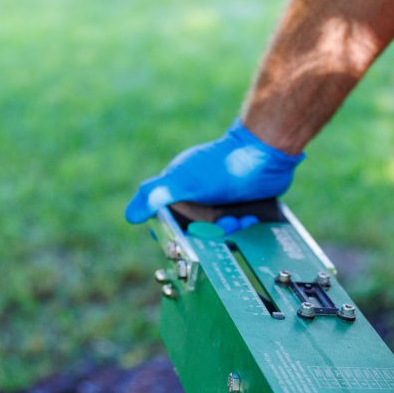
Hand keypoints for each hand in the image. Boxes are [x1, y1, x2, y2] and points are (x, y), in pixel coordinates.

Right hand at [124, 119, 304, 223]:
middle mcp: (196, 198)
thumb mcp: (182, 180)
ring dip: (227, 232)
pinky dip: (243, 226)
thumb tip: (130, 216)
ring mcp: (219, 202)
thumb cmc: (220, 164)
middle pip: (195, 232)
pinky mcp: (240, 205)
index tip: (183, 242)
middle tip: (221, 225)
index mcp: (177, 191)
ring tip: (237, 219)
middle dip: (207, 235)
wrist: (263, 151)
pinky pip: (238, 227)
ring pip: (218, 232)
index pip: (166, 222)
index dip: (172, 235)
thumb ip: (155, 195)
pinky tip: (249, 216)